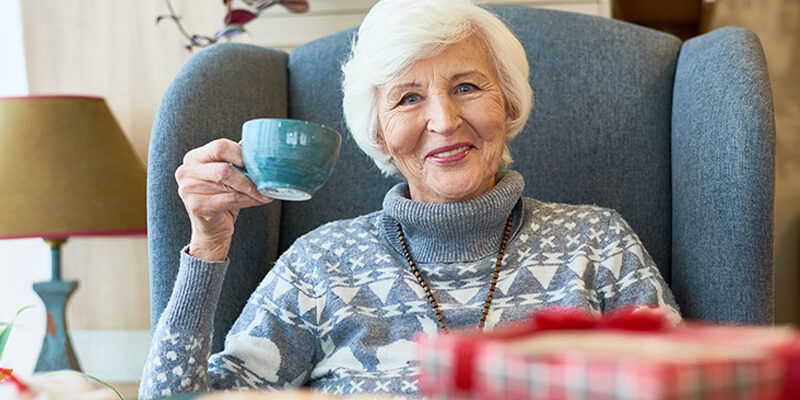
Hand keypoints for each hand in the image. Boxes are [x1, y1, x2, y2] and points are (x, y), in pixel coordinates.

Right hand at [175, 139, 272, 260]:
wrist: (212, 229)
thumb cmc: (220, 198)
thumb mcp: (226, 177)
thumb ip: (236, 165)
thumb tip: (262, 160)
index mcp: (194, 158)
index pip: (220, 147)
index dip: (242, 155)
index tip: (258, 164)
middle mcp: (187, 171)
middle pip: (225, 167)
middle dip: (249, 176)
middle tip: (265, 180)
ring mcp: (189, 189)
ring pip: (229, 184)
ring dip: (252, 189)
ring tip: (264, 192)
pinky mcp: (197, 206)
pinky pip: (230, 199)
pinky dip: (248, 199)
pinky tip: (258, 200)